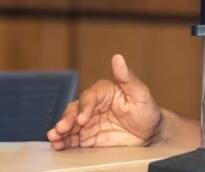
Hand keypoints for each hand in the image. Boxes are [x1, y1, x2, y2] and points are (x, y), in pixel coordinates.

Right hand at [47, 54, 162, 149]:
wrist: (150, 134)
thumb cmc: (146, 110)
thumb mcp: (140, 93)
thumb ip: (127, 77)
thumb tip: (118, 57)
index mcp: (103, 92)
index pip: (89, 97)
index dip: (84, 107)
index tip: (82, 118)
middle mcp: (92, 106)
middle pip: (74, 110)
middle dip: (66, 120)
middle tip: (61, 129)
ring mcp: (88, 122)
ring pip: (69, 125)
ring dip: (60, 131)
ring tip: (54, 138)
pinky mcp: (87, 137)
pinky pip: (72, 139)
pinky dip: (63, 142)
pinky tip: (57, 145)